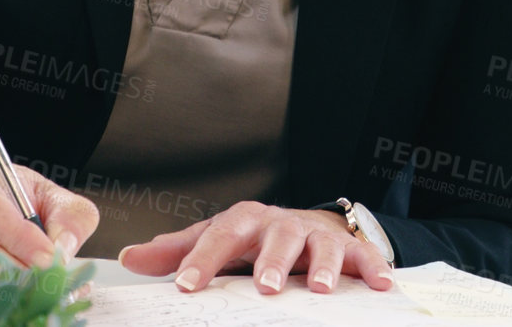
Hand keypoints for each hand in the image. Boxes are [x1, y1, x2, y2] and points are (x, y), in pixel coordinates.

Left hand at [116, 200, 393, 295]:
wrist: (310, 225)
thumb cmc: (256, 239)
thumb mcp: (219, 241)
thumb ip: (179, 252)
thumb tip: (129, 258)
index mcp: (245, 221)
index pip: (221, 235)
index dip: (203, 258)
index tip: (187, 285)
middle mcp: (282, 224)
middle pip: (276, 236)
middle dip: (272, 260)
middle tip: (265, 286)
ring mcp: (318, 235)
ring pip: (321, 244)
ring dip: (324, 266)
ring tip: (322, 289)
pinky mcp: (350, 249)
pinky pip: (365, 256)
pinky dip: (374, 268)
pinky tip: (382, 285)